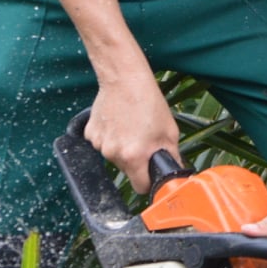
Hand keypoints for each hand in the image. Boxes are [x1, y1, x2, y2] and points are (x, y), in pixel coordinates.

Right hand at [84, 76, 179, 193]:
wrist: (124, 79)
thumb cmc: (148, 102)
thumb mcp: (169, 131)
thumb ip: (172, 156)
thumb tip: (175, 172)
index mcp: (134, 157)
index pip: (140, 187)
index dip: (148, 182)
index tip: (151, 174)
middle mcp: (114, 154)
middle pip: (127, 170)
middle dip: (136, 161)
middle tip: (144, 140)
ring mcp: (99, 144)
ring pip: (114, 157)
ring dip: (122, 148)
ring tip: (131, 127)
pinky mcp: (90, 134)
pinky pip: (103, 144)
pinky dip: (110, 137)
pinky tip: (118, 122)